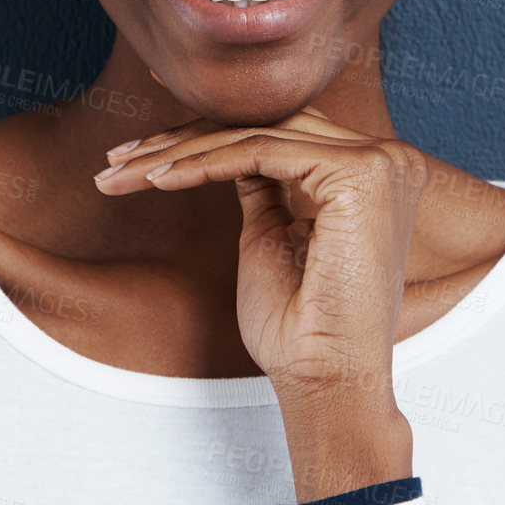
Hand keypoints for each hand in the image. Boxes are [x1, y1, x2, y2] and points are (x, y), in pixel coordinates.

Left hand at [94, 107, 425, 496]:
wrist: (325, 381)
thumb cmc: (298, 329)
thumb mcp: (272, 236)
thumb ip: (264, 185)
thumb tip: (232, 146)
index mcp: (374, 173)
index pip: (279, 130)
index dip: (206, 134)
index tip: (142, 146)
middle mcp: (388, 159)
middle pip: (265, 124)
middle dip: (182, 138)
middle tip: (117, 156)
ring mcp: (379, 163)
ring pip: (255, 134)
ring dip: (177, 152)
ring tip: (120, 173)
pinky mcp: (358, 175)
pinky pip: (258, 154)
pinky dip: (201, 164)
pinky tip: (155, 180)